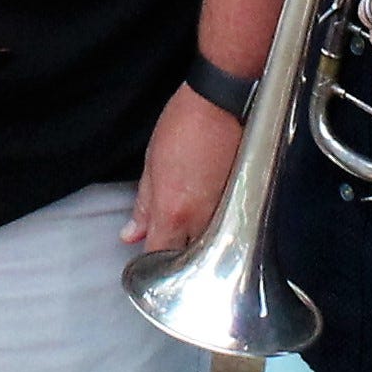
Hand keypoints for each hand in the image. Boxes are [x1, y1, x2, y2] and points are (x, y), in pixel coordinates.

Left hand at [125, 82, 243, 255]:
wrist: (220, 103)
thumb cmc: (182, 126)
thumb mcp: (151, 165)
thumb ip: (143, 206)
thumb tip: (131, 234)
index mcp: (172, 212)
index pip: (158, 257)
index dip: (149, 268)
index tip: (143, 267)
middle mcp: (200, 219)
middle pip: (186, 259)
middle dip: (175, 262)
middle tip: (165, 250)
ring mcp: (224, 212)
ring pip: (208, 247)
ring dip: (196, 247)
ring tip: (185, 236)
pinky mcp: (241, 203)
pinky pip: (225, 229)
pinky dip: (213, 231)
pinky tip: (205, 220)